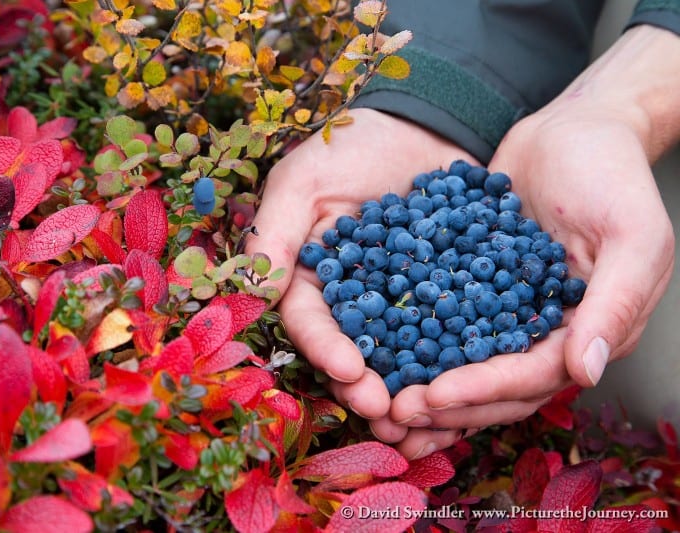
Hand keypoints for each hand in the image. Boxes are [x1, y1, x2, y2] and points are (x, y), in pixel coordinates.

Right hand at [246, 108, 475, 438]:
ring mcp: (401, 298)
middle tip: (389, 414)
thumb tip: (256, 293)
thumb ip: (277, 233)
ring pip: (401, 353)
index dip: (326, 350)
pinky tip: (471, 384)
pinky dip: (458, 359)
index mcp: (311, 275)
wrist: (425, 120)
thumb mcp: (304, 180)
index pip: (310, 321)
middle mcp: (353, 296)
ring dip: (409, 388)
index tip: (350, 372)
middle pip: (354, 350)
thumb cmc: (352, 142)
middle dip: (366, 385)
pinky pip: (453, 329)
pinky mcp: (447, 291)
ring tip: (426, 418)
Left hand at [384, 100, 674, 456]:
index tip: (431, 397)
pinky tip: (376, 353)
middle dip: (445, 404)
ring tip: (378, 405)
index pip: (532, 376)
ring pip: (464, 363)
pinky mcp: (475, 286)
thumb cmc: (611, 173)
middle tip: (393, 415)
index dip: (482, 390)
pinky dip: (413, 342)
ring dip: (424, 388)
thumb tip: (585, 373)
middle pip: (494, 385)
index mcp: (587, 330)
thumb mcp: (631, 234)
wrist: (573, 128)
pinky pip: (442, 320)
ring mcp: (507, 311)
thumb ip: (614, 302)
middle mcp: (545, 332)